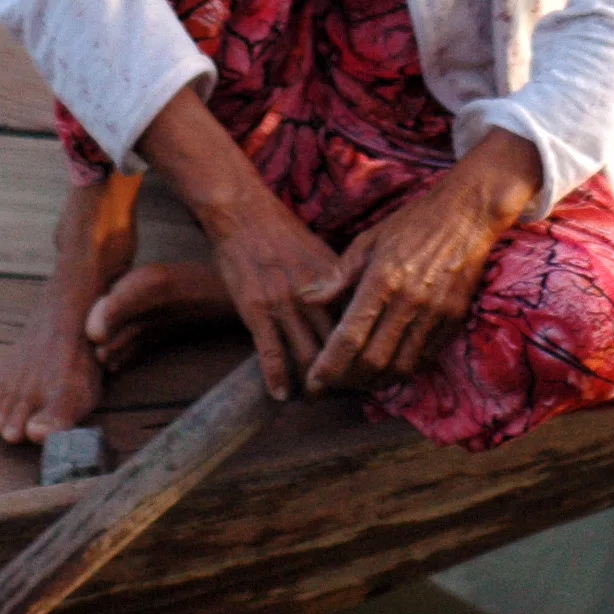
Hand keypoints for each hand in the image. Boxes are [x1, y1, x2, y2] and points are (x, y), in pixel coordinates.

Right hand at [139, 83, 344, 401]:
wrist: (244, 214)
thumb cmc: (283, 233)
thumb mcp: (321, 252)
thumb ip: (340, 283)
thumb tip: (359, 307)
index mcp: (334, 280)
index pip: (358, 325)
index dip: (365, 352)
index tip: (369, 371)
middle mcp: (314, 294)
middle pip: (336, 347)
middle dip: (343, 376)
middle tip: (345, 395)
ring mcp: (284, 303)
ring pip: (306, 356)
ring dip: (311, 385)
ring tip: (314, 399)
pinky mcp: (256, 309)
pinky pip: (270, 353)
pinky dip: (277, 379)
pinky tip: (280, 395)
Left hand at [305, 129, 542, 396]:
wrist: (466, 213)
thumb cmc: (411, 224)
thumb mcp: (367, 240)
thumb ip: (337, 275)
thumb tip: (305, 297)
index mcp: (382, 279)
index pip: (349, 337)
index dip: (328, 366)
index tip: (312, 382)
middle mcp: (409, 301)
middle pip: (373, 360)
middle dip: (348, 380)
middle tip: (331, 384)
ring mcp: (435, 313)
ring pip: (400, 366)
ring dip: (375, 380)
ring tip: (356, 380)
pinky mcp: (454, 318)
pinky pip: (425, 358)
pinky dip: (403, 369)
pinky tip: (388, 365)